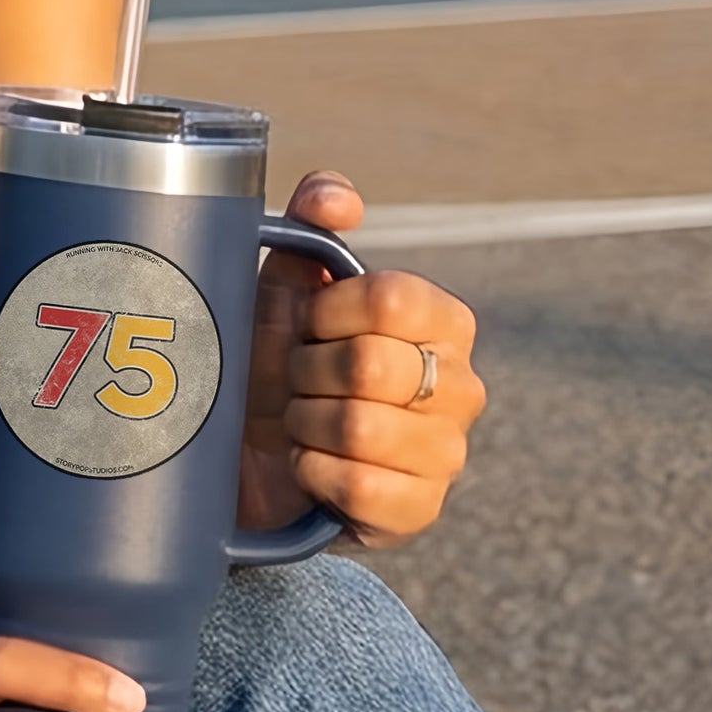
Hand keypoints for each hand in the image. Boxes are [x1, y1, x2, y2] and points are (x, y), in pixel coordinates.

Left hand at [240, 171, 484, 547]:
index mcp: (443, 320)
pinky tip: (309, 466)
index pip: (392, 297)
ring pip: (361, 427)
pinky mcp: (421, 512)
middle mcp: (462, 385)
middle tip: (293, 379)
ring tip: (299, 421)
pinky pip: (361, 487)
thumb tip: (340, 199)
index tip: (303, 323)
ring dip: (305, 423)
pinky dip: (314, 473)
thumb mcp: (285, 285)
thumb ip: (312, 222)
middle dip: (305, 371)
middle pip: (371, 364)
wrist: (249, 456)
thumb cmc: (275, 358)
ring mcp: (449, 454)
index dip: (327, 309)